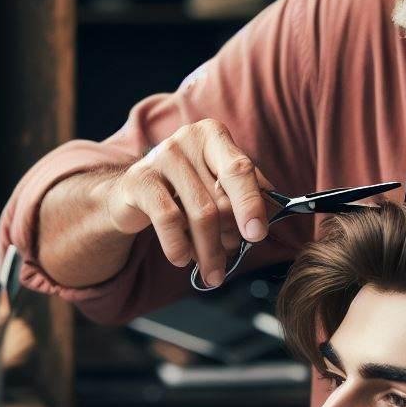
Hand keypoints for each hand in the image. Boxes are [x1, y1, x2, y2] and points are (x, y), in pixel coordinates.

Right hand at [101, 119, 273, 286]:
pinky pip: (168, 219)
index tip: (257, 235)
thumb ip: (246, 192)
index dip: (251, 204)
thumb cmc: (185, 189)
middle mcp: (187, 139)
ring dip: (209, 250)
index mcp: (213, 135)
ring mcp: (161, 157)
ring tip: (212, 271)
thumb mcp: (216, 184)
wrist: (133, 193)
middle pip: (220, 198)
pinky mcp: (139, 180)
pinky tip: (182, 259)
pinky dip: (179, 245)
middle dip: (228, 236)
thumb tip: (273, 213)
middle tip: (229, 257)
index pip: (239, 169)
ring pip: (199, 214)